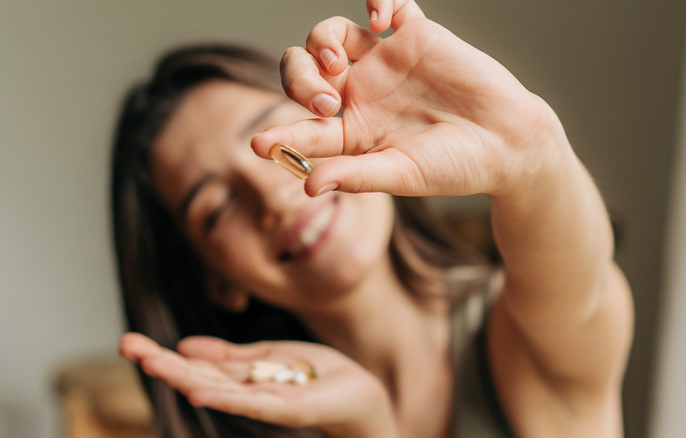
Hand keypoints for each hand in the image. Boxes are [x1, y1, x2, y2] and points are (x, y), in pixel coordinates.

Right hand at [119, 333, 397, 437]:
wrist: (358, 391)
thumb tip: (184, 345)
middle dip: (160, 362)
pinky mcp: (286, 407)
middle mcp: (244, 391)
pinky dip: (223, 395)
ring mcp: (263, 401)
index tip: (129, 343)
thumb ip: (228, 355)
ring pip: (216, 387)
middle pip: (196, 374)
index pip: (194, 364)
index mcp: (239, 377)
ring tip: (149, 362)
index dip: (162, 354)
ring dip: (181, 375)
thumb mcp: (266, 356)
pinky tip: (197, 389)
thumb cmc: (315, 375)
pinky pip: (250, 402)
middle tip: (125, 346)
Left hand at [251, 0, 565, 197]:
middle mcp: (359, 94)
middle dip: (299, 80)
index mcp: (351, 132)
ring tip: (338, 61)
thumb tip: (307, 187)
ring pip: (331, 35)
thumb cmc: (455, 167)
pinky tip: (383, 17)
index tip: (258, 145)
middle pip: (304, 72)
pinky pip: (390, 5)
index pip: (304, 129)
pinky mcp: (414, 36)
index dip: (279, 136)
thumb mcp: (402, 175)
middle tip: (325, 101)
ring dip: (322, 41)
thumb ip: (355, 176)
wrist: (508, 143)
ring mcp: (384, 63)